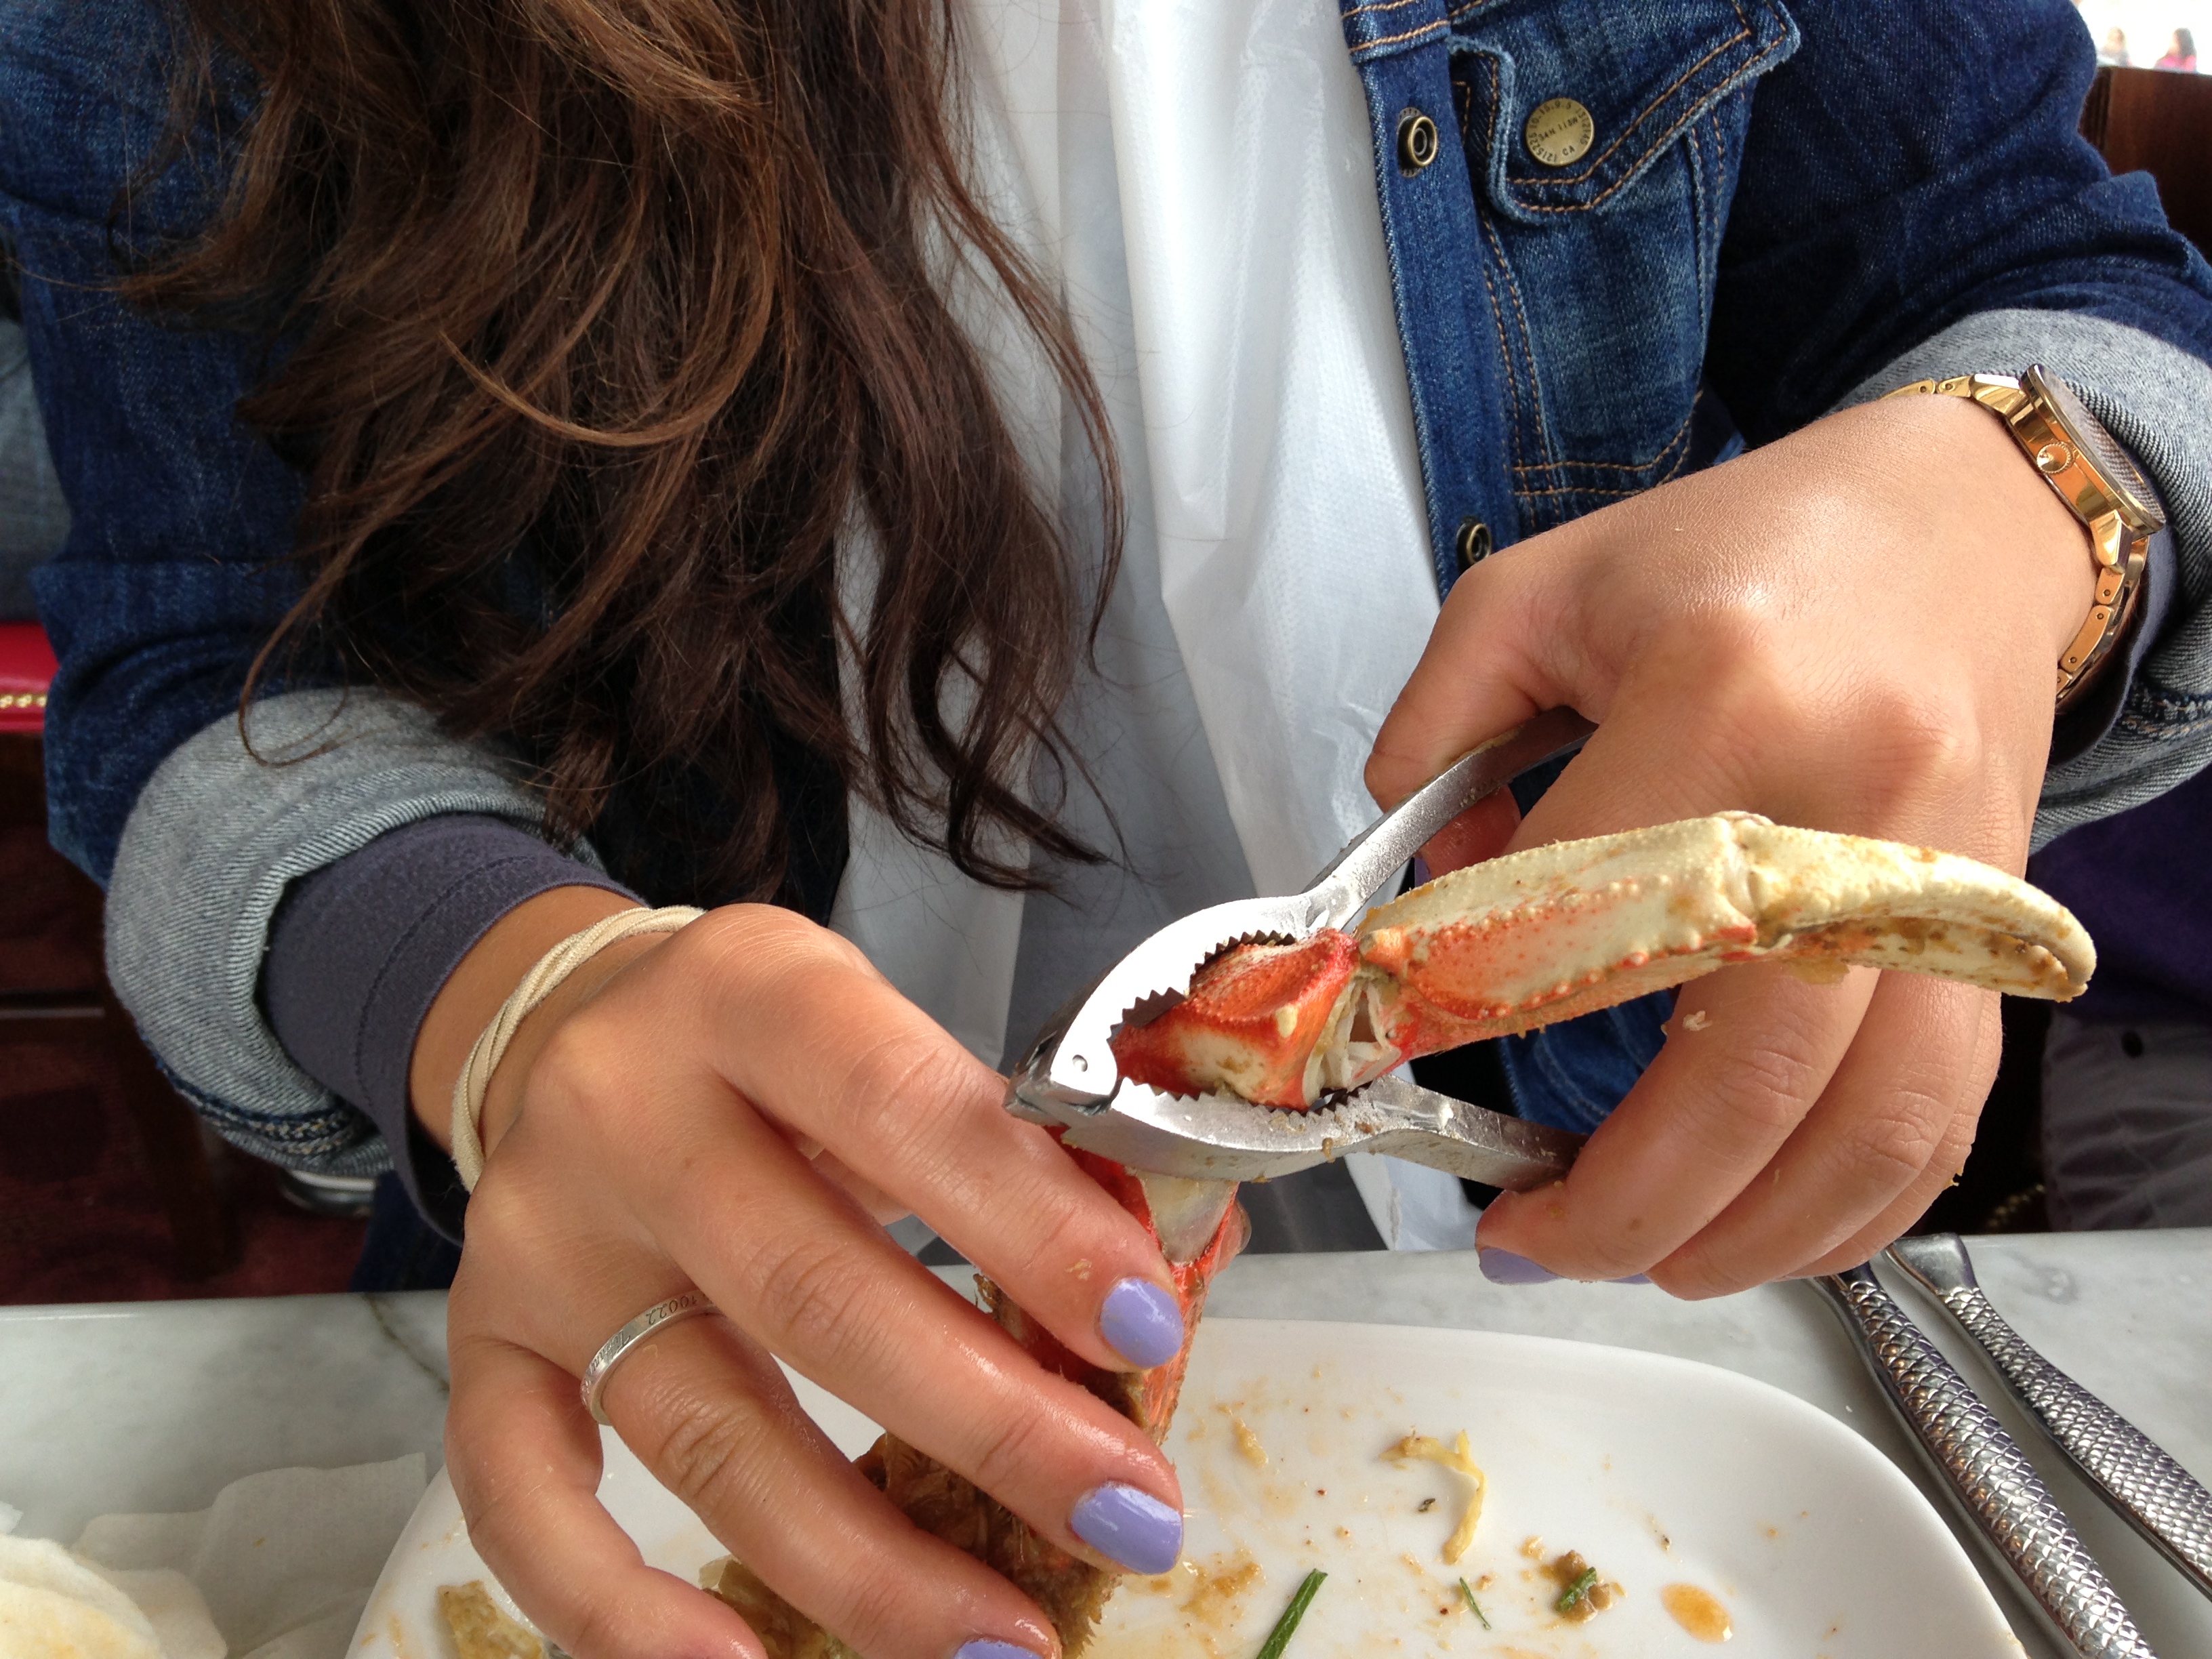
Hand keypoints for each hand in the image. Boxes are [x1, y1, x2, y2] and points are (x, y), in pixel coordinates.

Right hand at [415, 897, 1191, 1658]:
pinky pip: (522, 1499)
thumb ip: (995, 1143)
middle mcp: (626, 1110)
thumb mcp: (882, 1029)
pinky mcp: (486, 1340)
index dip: (1028, 1223)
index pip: (900, 1105)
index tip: (1146, 1330)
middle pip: (813, 1292)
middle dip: (993, 1425)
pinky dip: (618, 1607)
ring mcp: (542, 1239)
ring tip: (1005, 1638)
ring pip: (703, 1428)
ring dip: (865, 1560)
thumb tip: (1146, 1297)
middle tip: (1130, 1519)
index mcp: (750, 994)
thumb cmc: (776, 1047)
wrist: (569, 1015)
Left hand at [1367, 393, 2093, 1295]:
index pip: (1573, 909)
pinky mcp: (1985, 938)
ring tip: (1629, 1258)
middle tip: (1524, 1235)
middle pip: (1745, 1069)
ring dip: (1740, 1235)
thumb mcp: (1536, 591)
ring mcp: (1942, 886)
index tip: (1394, 1062)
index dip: (1470, 1009)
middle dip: (1620, 1194)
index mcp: (1724, 693)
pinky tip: (1755, 1231)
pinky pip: (1939, 1118)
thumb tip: (1419, 903)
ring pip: (1863, 1127)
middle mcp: (1856, 806)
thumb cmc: (1737, 555)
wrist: (1954, 530)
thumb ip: (1437, 735)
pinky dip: (1846, 1207)